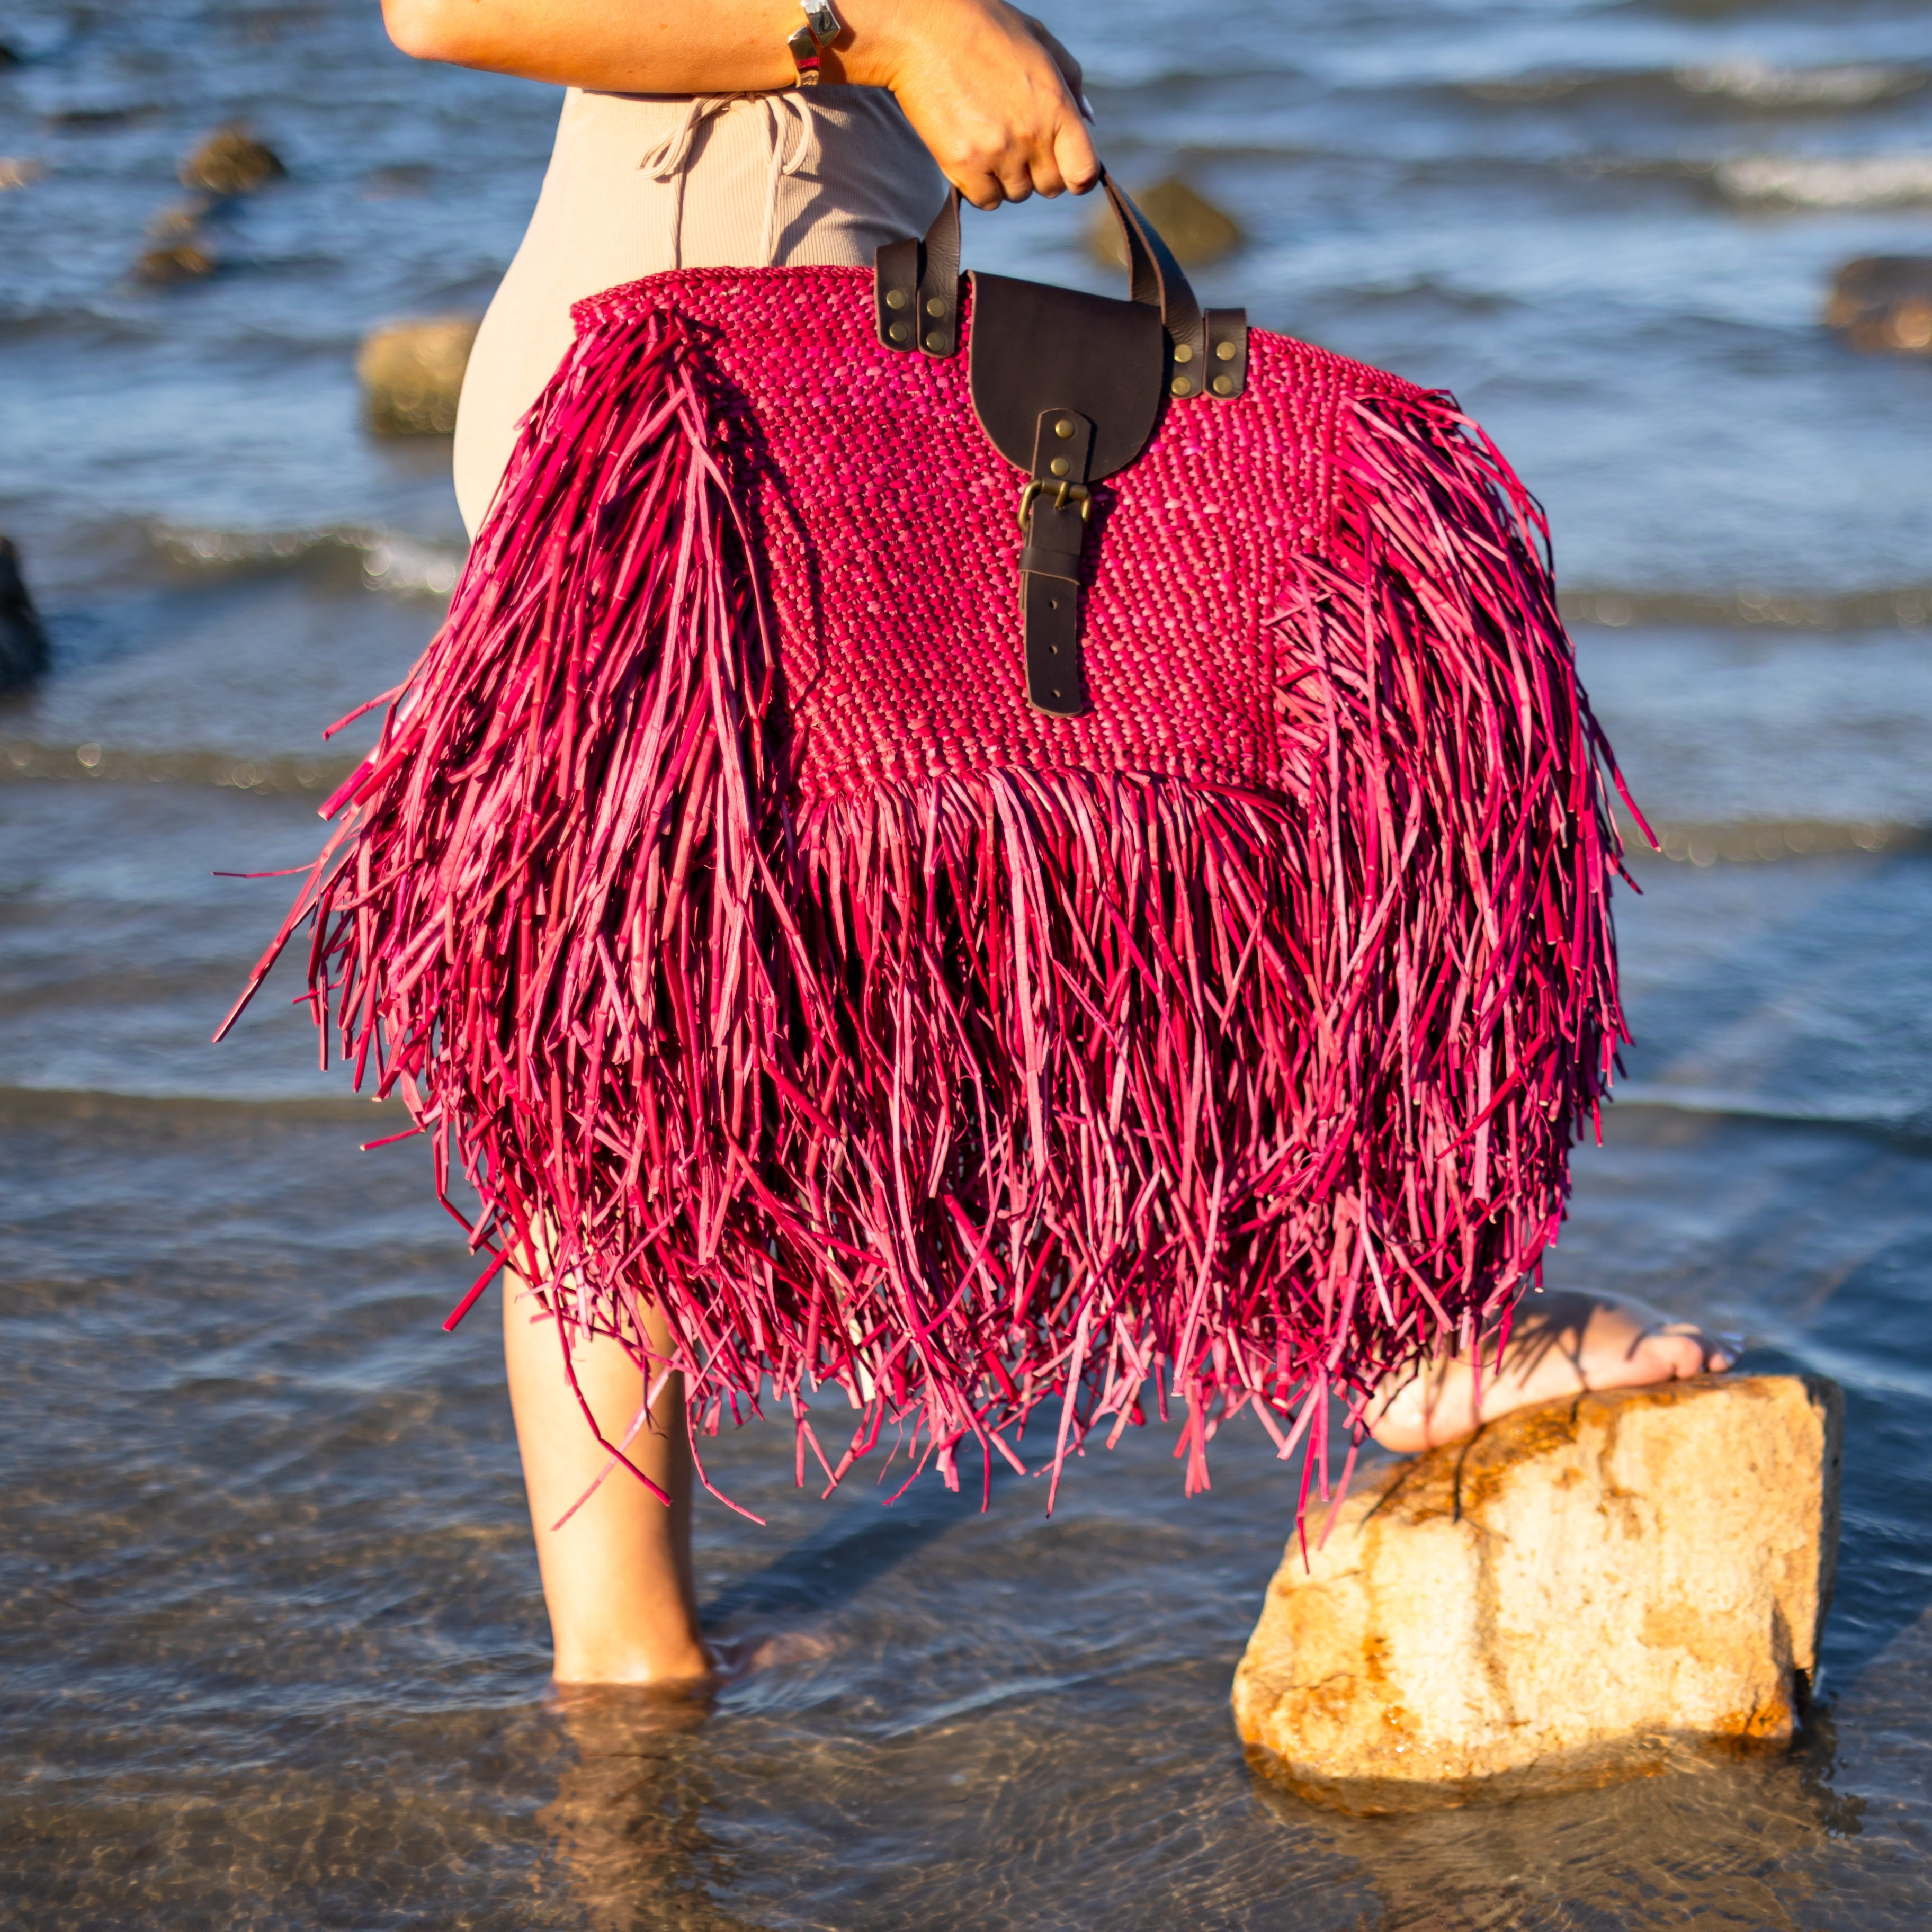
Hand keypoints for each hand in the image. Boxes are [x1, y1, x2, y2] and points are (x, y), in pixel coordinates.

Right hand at [843, 0, 1099, 208]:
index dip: (1079, 176)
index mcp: (1056, 105)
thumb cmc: (984, 28)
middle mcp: (1031, 135)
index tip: (1067, 170)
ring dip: (1007, 176)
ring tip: (989, 137)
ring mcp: (997, 153)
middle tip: (1016, 141)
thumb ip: (1071, 83)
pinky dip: (982, 186)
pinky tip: (973, 154)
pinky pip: (987, 200)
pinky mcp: (964, 165)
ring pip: (1017, 194)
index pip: (1084, 172)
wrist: (923, 31)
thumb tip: (1090, 121)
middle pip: (1050, 187)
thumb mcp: (1039, 41)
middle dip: (1039, 171)